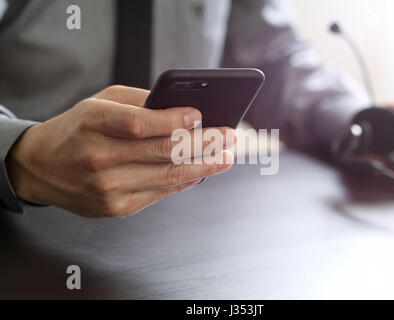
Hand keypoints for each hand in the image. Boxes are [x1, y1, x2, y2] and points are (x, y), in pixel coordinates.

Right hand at [5, 85, 235, 217]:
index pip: (139, 124)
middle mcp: (98, 158)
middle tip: (229, 136)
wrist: (42, 166)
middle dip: (204, 144)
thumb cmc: (77, 129)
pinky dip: (185, 181)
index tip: (200, 116)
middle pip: (162, 152)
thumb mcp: (99, 103)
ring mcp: (107, 188)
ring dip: (204, 166)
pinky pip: (160, 193)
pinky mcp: (116, 208)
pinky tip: (202, 172)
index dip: (173, 121)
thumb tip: (184, 111)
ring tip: (226, 157)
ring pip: (168, 177)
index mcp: (92, 123)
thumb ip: (140, 104)